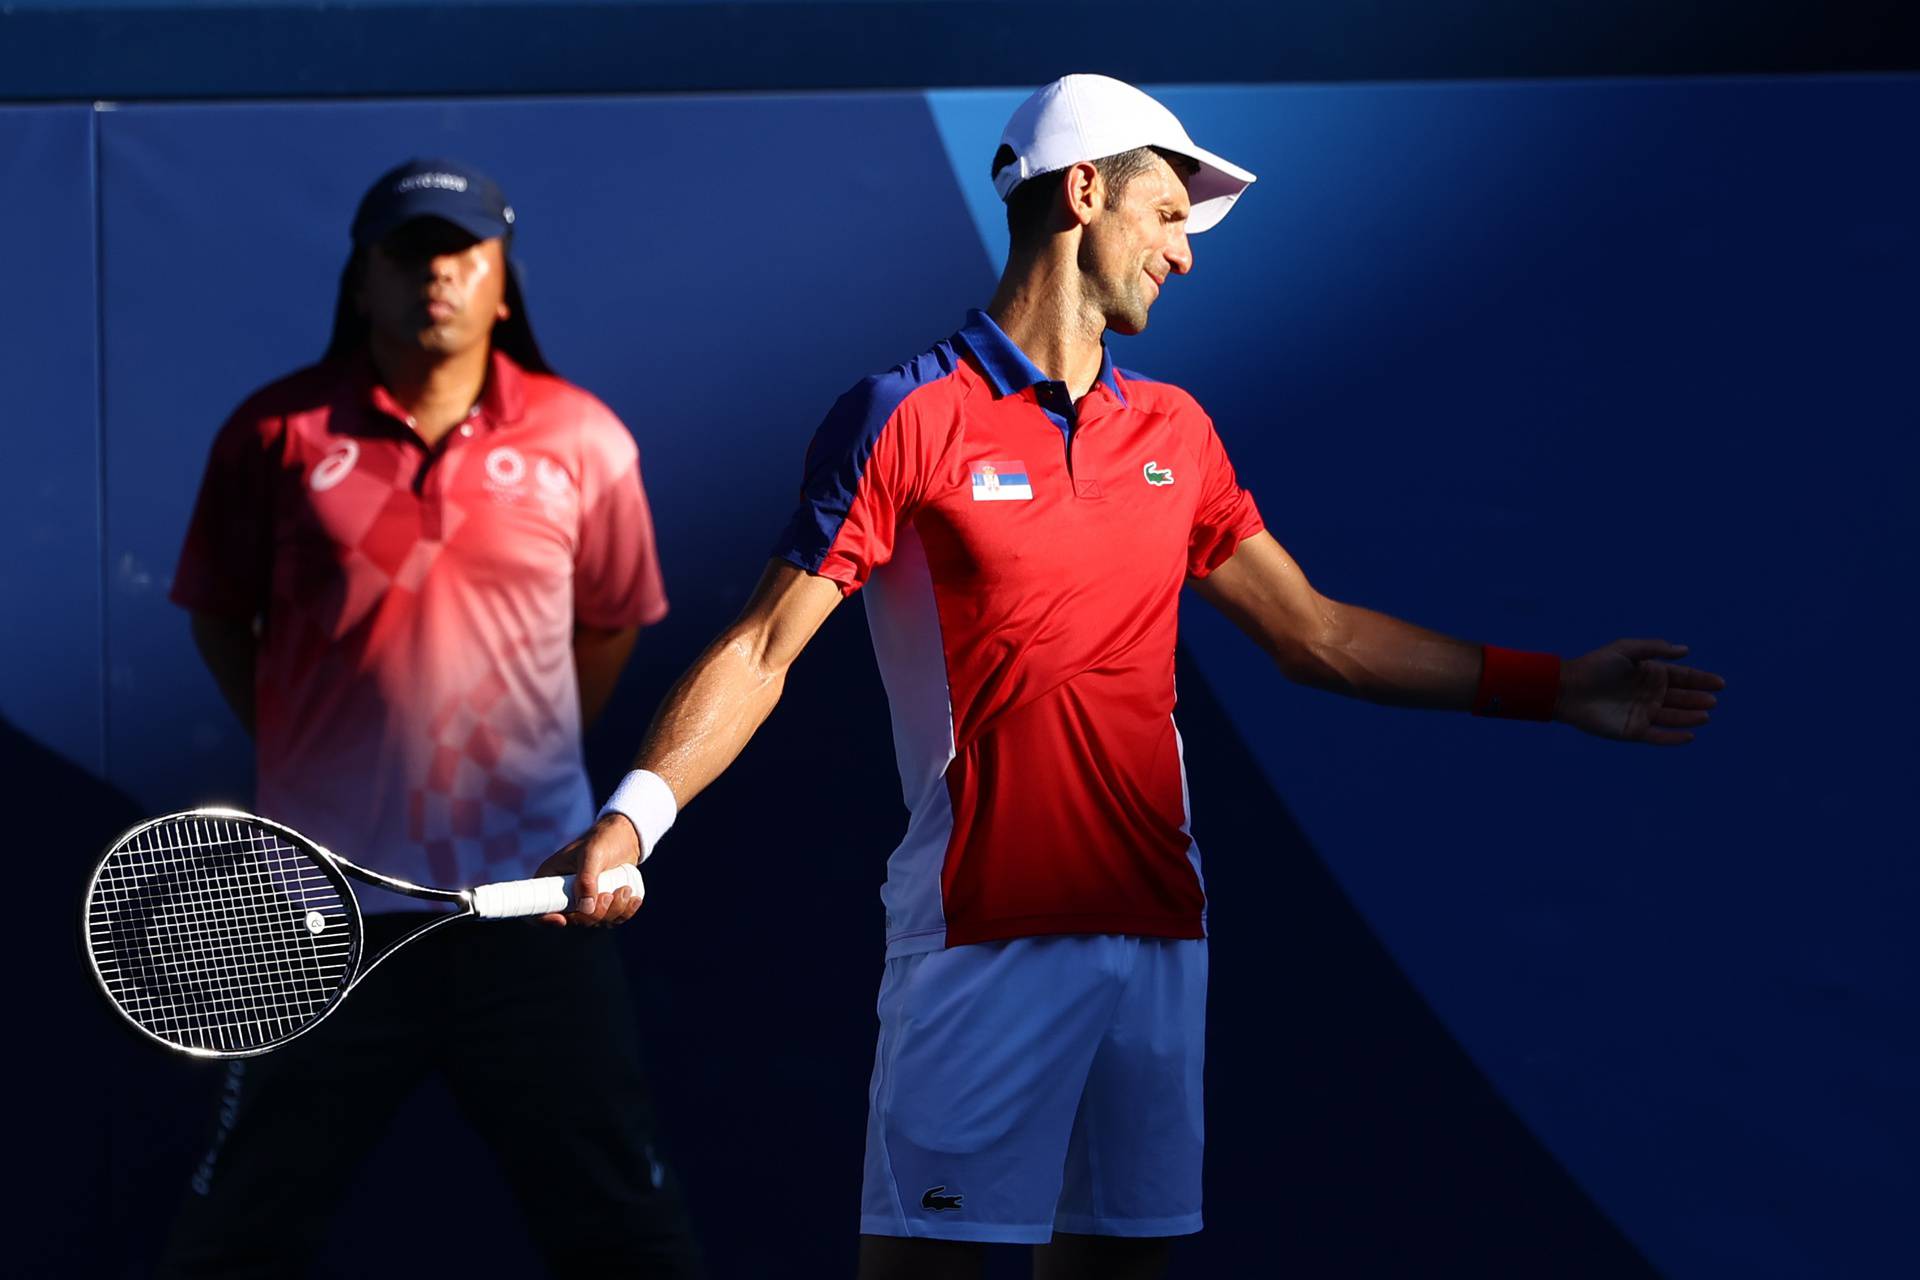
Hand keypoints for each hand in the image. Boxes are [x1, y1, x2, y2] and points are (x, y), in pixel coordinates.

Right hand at [533, 813, 644, 926]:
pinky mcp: (602, 904)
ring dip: (613, 911)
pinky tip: (633, 899)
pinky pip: (611, 919)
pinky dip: (624, 913)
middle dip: (594, 914)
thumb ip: (587, 879)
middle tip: (609, 895)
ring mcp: (583, 901)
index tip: (562, 919)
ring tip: (625, 889)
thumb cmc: (602, 840)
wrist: (625, 837)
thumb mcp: (592, 854)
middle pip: (572, 920)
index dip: (544, 920)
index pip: (536, 907)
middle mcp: (563, 894)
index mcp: (550, 879)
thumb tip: (585, 909)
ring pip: (594, 922)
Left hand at [1558, 638, 1725, 745]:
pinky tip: (1689, 735)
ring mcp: (1642, 713)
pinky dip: (1673, 738)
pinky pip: (1658, 736)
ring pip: (1673, 717)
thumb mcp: (1626, 650)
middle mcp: (1650, 694)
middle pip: (1682, 698)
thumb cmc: (1595, 665)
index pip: (1682, 678)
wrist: (1568, 689)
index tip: (1720, 683)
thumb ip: (1655, 649)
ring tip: (1705, 715)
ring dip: (1690, 717)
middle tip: (1712, 700)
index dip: (1702, 680)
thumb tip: (1685, 651)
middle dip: (1698, 699)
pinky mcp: (1632, 731)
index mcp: (1650, 674)